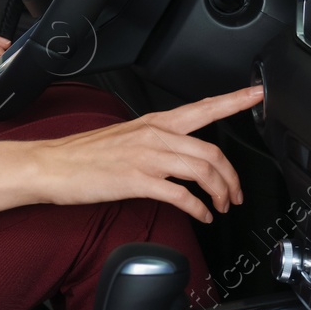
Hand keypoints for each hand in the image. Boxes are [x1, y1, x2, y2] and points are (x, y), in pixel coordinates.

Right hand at [32, 86, 263, 222]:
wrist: (52, 165)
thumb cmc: (84, 154)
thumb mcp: (126, 136)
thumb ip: (156, 141)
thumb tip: (178, 154)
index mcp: (154, 122)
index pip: (203, 107)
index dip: (235, 100)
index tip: (257, 93)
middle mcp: (154, 135)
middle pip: (212, 150)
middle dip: (232, 176)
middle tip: (237, 193)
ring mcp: (147, 157)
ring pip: (202, 170)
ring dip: (220, 193)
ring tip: (221, 207)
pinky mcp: (137, 180)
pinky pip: (182, 196)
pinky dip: (199, 209)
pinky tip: (202, 216)